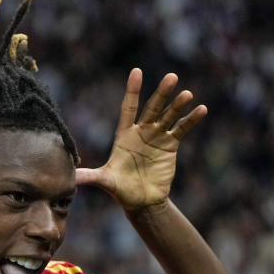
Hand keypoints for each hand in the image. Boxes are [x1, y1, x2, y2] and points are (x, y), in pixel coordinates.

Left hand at [76, 69, 205, 209]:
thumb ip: (90, 177)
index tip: (136, 71)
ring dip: (178, 105)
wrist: (142, 202)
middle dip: (161, 93)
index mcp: (124, 135)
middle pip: (152, 108)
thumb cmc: (121, 190)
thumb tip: (72, 178)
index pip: (128, 108)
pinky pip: (181, 129)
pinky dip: (191, 120)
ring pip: (169, 116)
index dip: (132, 91)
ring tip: (187, 94)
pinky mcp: (170, 145)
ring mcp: (157, 136)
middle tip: (172, 77)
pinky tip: (201, 109)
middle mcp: (141, 131)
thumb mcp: (105, 181)